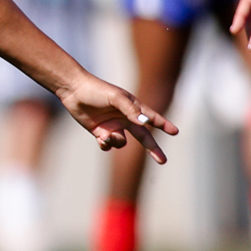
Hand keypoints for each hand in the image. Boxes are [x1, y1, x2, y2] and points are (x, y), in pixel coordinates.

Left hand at [58, 73, 177, 162]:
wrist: (74, 91)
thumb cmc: (97, 90)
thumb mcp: (116, 97)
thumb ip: (131, 110)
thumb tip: (146, 123)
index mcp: (133, 108)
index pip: (152, 118)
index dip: (163, 125)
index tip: (175, 132)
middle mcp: (125, 119)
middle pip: (143, 137)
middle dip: (153, 149)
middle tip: (163, 161)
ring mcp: (113, 127)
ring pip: (121, 143)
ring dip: (116, 141)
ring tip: (105, 134)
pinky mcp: (100, 133)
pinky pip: (108, 146)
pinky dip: (105, 144)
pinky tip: (100, 137)